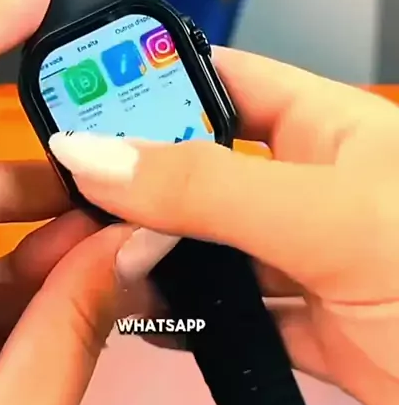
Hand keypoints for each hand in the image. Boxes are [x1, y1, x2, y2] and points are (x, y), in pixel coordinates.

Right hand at [49, 47, 398, 404]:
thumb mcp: (327, 217)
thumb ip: (208, 187)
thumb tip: (100, 154)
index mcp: (328, 127)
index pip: (224, 78)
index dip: (154, 78)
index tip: (84, 95)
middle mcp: (313, 186)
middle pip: (203, 164)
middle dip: (141, 176)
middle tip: (76, 193)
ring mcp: (310, 258)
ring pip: (210, 243)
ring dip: (157, 252)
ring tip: (95, 257)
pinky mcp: (310, 326)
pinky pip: (231, 314)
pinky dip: (189, 318)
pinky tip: (148, 315)